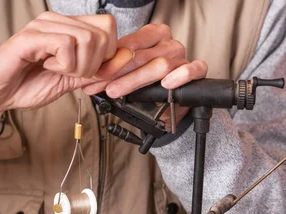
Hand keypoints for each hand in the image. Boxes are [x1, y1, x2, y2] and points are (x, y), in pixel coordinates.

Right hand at [0, 12, 133, 118]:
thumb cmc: (25, 85)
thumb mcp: (70, 81)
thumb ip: (96, 71)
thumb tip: (126, 59)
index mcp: (69, 28)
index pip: (109, 27)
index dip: (109, 55)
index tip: (89, 74)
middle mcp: (58, 21)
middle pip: (105, 31)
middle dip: (96, 63)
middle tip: (71, 74)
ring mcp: (45, 25)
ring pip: (88, 39)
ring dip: (78, 66)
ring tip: (56, 70)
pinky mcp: (32, 36)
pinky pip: (66, 45)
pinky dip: (63, 65)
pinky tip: (46, 66)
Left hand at [82, 24, 207, 126]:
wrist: (168, 105)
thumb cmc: (147, 85)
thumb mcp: (127, 74)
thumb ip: (114, 70)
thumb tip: (88, 75)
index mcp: (153, 35)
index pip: (130, 44)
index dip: (110, 61)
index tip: (93, 75)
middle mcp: (169, 44)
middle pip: (141, 56)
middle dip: (116, 73)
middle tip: (99, 86)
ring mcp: (183, 56)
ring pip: (161, 65)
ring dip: (135, 80)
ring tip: (116, 91)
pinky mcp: (197, 71)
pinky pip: (193, 69)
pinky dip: (181, 75)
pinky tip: (167, 84)